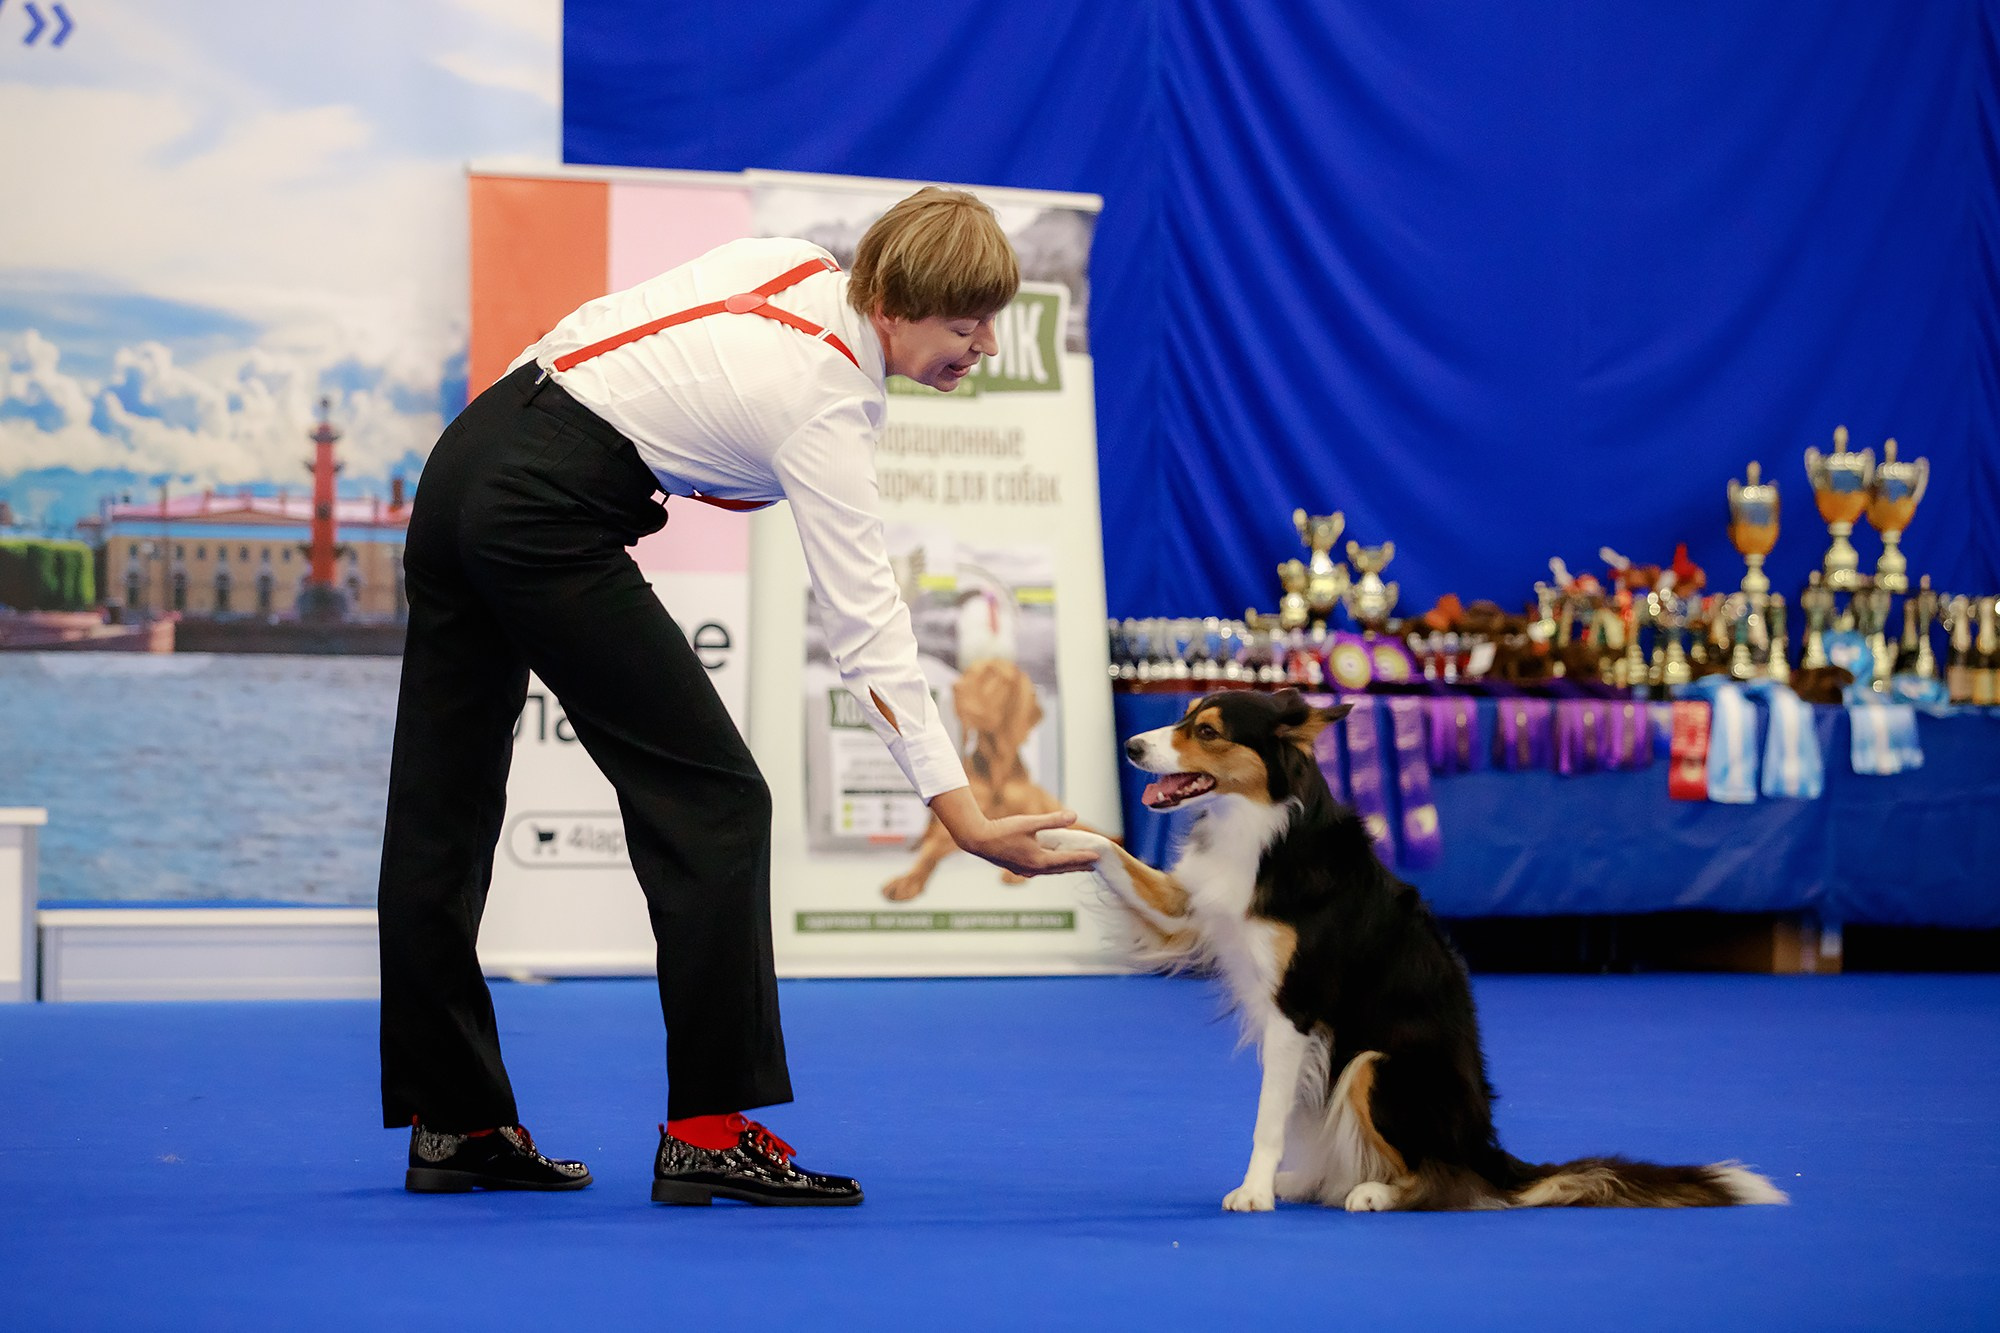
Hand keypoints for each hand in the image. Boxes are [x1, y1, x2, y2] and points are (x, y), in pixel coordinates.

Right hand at [928, 790, 1101, 877]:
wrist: (977, 840)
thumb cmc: (1002, 830)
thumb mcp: (1029, 823)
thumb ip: (1052, 820)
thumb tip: (1074, 815)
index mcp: (1038, 860)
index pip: (1067, 861)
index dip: (1083, 858)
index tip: (1097, 857)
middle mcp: (1033, 869)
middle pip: (1061, 868)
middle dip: (1078, 865)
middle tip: (1093, 864)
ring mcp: (1025, 870)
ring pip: (1051, 870)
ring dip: (1065, 866)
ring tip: (1077, 863)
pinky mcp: (1017, 867)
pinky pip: (1041, 868)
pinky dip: (1051, 865)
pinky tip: (1052, 861)